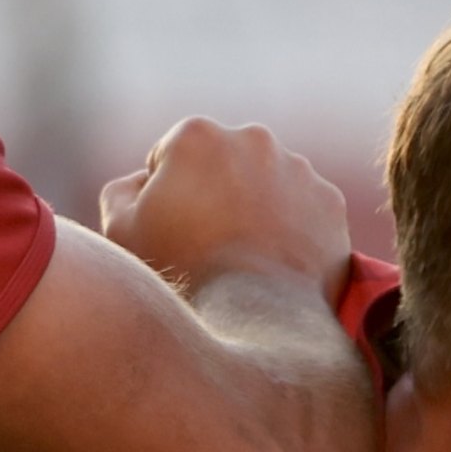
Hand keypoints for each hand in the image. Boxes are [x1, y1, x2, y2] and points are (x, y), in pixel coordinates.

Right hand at [98, 121, 351, 296]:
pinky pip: (302, 209)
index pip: (169, 157)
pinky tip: (272, 262)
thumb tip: (142, 181)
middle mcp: (253, 138)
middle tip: (205, 242)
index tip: (170, 228)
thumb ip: (121, 191)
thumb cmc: (181, 270)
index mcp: (197, 135)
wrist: (257, 316)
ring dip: (253, 207)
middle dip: (213, 191)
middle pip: (221, 163)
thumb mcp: (119, 229)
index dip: (163, 195)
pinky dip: (289, 228)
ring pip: (265, 183)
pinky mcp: (331, 202)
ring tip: (241, 256)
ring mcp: (299, 169)